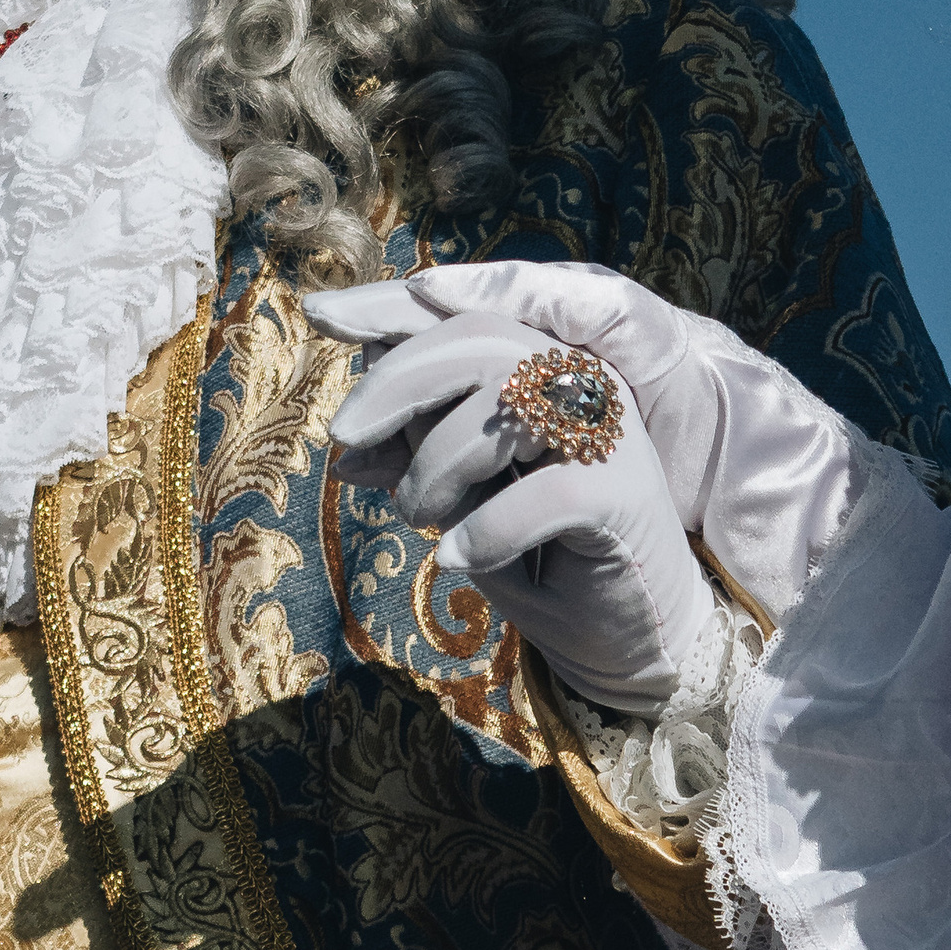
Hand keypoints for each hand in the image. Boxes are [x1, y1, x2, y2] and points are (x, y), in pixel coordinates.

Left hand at [310, 261, 856, 620]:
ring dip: (437, 463)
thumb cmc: (545, 563)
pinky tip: (457, 557)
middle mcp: (582, 387)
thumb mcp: (463, 509)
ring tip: (418, 515)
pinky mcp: (626, 494)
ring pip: (506, 401)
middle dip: (396, 382)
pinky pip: (545, 491)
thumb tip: (349, 452)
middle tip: (344, 435)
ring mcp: (610, 435)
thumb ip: (421, 464)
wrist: (631, 639)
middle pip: (479, 341)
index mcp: (543, 375)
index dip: (390, 310)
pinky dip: (488, 527)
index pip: (464, 320)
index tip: (319, 313)